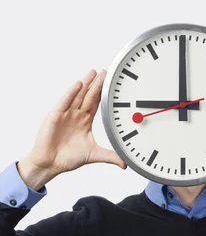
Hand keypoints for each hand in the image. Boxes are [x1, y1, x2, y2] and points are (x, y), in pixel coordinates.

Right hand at [18, 69, 126, 189]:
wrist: (50, 163)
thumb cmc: (68, 158)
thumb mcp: (94, 155)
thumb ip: (110, 157)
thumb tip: (125, 164)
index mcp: (85, 121)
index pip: (95, 103)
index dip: (102, 93)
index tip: (109, 83)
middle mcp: (75, 115)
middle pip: (88, 96)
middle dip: (96, 84)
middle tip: (104, 72)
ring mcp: (65, 114)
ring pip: (77, 95)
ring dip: (85, 84)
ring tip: (93, 72)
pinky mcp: (55, 116)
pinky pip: (65, 102)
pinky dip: (71, 93)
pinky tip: (79, 84)